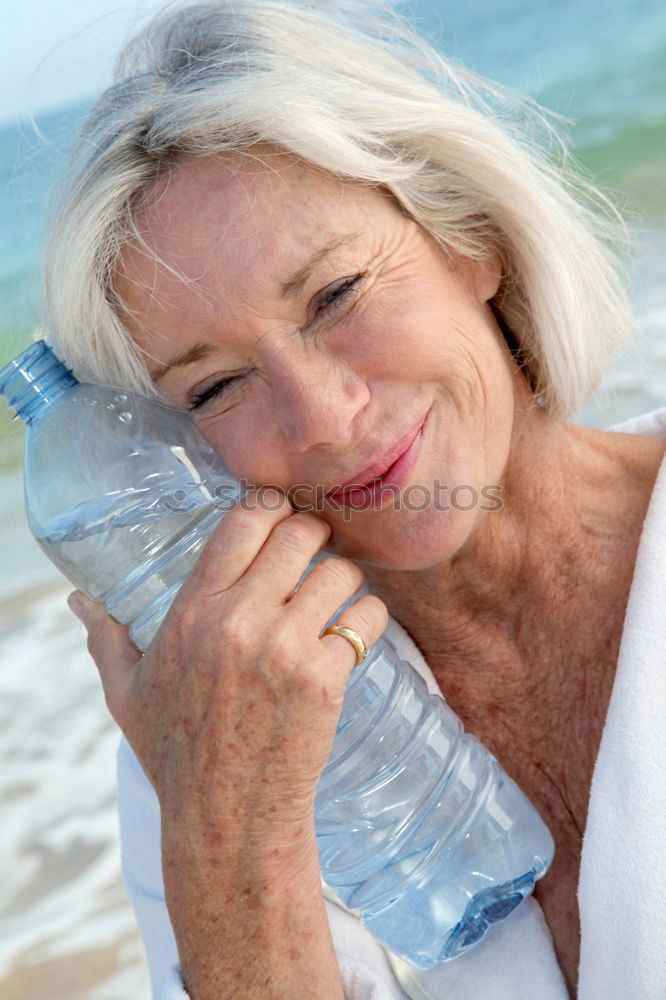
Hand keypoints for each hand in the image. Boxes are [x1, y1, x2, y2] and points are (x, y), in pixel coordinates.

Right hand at [67, 491, 387, 853]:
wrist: (227, 816)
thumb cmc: (175, 752)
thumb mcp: (126, 692)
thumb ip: (105, 637)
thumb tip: (78, 600)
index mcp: (194, 612)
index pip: (244, 521)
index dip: (271, 506)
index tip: (280, 516)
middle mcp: (240, 620)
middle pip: (300, 534)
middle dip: (314, 534)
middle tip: (315, 551)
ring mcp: (285, 649)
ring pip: (341, 573)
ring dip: (344, 578)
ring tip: (336, 595)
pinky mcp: (324, 679)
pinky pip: (366, 619)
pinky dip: (367, 619)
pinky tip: (354, 631)